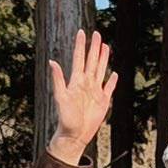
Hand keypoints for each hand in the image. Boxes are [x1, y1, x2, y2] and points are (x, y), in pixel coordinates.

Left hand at [48, 28, 116, 163]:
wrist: (74, 135)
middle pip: (92, 61)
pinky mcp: (103, 101)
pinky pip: (109, 88)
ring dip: (103, 58)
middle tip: (97, 33)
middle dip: (94, 47)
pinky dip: (113, 81)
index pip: (79, 58)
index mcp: (76, 81)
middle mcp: (86, 83)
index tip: (82, 32)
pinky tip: (114, 74)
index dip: (81, 45)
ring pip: (101, 70)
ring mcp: (95, 91)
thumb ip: (58, 79)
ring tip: (105, 46)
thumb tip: (52, 62)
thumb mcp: (60, 97)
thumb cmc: (65, 118)